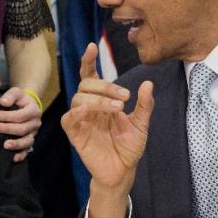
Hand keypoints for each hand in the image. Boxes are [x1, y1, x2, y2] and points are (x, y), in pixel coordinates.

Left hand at [0, 86, 41, 161]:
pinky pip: (27, 150)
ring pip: (27, 141)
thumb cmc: (20, 99)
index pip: (21, 115)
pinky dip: (21, 155)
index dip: (7, 116)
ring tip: (4, 145)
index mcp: (33, 110)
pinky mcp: (30, 141)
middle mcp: (35, 123)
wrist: (28, 106)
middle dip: (8, 129)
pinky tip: (13, 158)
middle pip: (23, 129)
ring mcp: (33, 133)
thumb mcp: (16, 92)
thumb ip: (10, 96)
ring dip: (16, 144)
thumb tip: (3, 102)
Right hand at [62, 43, 153, 217]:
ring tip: (117, 108)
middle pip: (86, 84)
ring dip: (98, 99)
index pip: (91, 76)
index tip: (92, 46)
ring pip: (79, 98)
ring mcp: (81, 120)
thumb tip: (148, 83)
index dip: (88, 61)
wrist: (124, 171)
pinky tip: (89, 112)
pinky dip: (77, 112)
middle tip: (125, 97)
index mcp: (102, 101)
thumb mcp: (141, 124)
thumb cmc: (129, 147)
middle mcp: (89, 107)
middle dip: (105, 86)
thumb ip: (144, 105)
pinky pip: (69, 118)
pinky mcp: (75, 134)